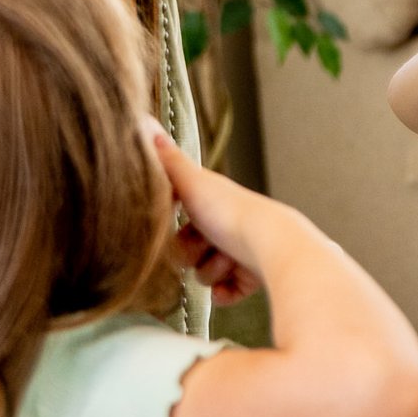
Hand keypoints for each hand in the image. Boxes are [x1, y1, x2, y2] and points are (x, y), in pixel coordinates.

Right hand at [145, 121, 267, 305]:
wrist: (273, 244)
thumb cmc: (230, 212)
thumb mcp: (191, 182)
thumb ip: (166, 159)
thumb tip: (144, 123)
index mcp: (215, 204)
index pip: (179, 222)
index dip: (176, 231)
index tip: (182, 228)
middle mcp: (228, 227)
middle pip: (190, 252)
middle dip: (194, 255)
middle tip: (208, 246)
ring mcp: (241, 253)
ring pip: (205, 274)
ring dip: (211, 271)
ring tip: (227, 260)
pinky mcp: (252, 276)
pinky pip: (225, 293)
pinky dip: (225, 292)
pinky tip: (228, 286)